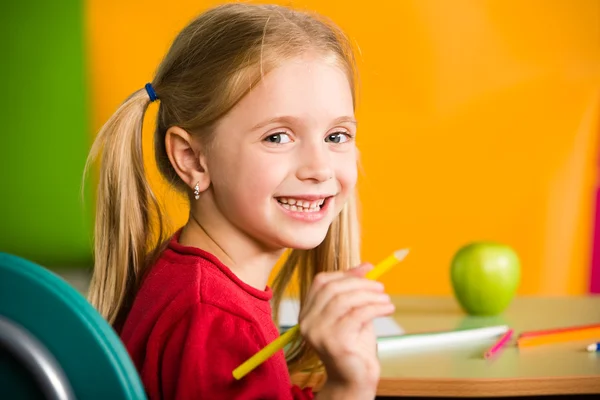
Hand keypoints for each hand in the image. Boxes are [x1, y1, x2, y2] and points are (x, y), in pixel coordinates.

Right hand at [299, 264, 394, 398]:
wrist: (355, 380)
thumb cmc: (354, 346)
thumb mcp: (353, 313)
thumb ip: (354, 292)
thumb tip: (366, 266)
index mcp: (307, 313)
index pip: (321, 282)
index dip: (345, 272)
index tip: (368, 268)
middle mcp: (308, 322)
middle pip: (332, 288)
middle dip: (360, 283)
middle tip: (380, 286)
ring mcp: (319, 332)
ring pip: (345, 300)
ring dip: (370, 295)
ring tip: (386, 299)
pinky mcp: (335, 342)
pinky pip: (358, 315)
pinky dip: (376, 308)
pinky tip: (388, 309)